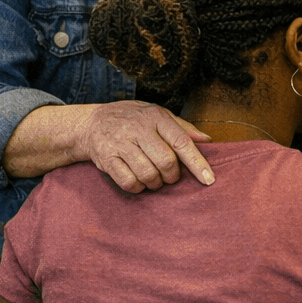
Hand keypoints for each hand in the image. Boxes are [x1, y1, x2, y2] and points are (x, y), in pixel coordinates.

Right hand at [82, 101, 212, 193]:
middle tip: (170, 176)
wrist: (92, 122)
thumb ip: (182, 128)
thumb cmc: (132, 119)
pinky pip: (128, 182)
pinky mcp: (106, 158)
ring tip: (154, 178)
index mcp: (155, 117)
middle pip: (166, 161)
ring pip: (148, 174)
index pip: (181, 142)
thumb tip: (207, 141)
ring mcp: (120, 143)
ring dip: (155, 183)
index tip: (209, 180)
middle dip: (172, 175)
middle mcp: (137, 129)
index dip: (197, 163)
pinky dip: (138, 187)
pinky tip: (139, 182)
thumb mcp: (157, 115)